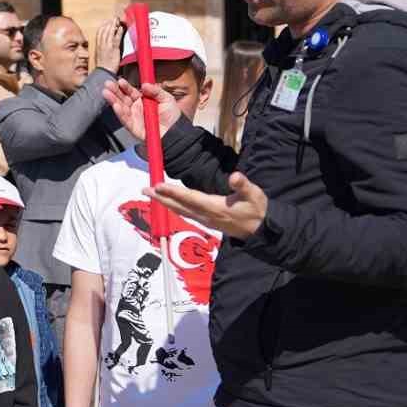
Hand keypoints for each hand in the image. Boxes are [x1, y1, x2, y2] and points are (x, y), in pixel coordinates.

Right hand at [95, 17, 124, 72]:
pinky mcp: (113, 49)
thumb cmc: (103, 66)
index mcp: (98, 46)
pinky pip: (116, 39)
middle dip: (108, 24)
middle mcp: (102, 45)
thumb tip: (105, 46)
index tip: (106, 22)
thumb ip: (102, 50)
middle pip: (104, 31)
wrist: (104, 72)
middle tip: (113, 19)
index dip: (103, 27)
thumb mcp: (100, 56)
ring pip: (109, 33)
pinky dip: (118, 33)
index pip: (99, 34)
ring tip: (117, 21)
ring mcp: (107, 46)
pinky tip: (120, 28)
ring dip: (113, 26)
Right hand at [100, 78, 178, 143]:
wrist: (175, 132)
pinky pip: (125, 119)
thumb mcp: (167, 99)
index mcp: (143, 100)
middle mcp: (136, 108)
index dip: (125, 86)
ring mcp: (134, 117)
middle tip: (107, 84)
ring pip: (121, 108)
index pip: (131, 91)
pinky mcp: (133, 127)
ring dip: (113, 100)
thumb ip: (156, 91)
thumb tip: (144, 85)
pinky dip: (120, 113)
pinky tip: (115, 106)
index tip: (120, 81)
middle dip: (114, 91)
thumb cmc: (172, 116)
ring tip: (106, 93)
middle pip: (123, 98)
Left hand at [152, 171, 267, 239]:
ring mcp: (206, 220)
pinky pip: (186, 213)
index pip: (190, 198)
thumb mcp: (254, 195)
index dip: (173, 192)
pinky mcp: (207, 221)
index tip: (158, 185)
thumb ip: (243, 185)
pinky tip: (168, 203)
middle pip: (180, 205)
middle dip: (161, 197)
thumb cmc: (257, 210)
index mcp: (216, 207)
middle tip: (145, 189)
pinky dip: (174, 207)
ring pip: (181, 210)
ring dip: (165, 202)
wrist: (262, 231)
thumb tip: (235, 176)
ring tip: (151, 194)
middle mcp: (207, 215)